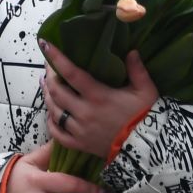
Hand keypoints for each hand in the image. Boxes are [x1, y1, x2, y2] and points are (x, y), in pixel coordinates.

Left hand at [39, 41, 158, 160]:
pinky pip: (56, 133)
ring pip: (54, 110)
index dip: (56, 58)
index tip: (45, 44)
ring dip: (47, 95)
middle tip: (48, 66)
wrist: (147, 148)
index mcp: (98, 96)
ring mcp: (79, 130)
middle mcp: (84, 112)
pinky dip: (50, 121)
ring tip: (45, 83)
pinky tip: (51, 112)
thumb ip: (137, 70)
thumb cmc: (145, 116)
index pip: (71, 73)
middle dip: (49, 76)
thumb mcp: (146, 91)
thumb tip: (131, 50)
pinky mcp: (79, 144)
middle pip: (56, 90)